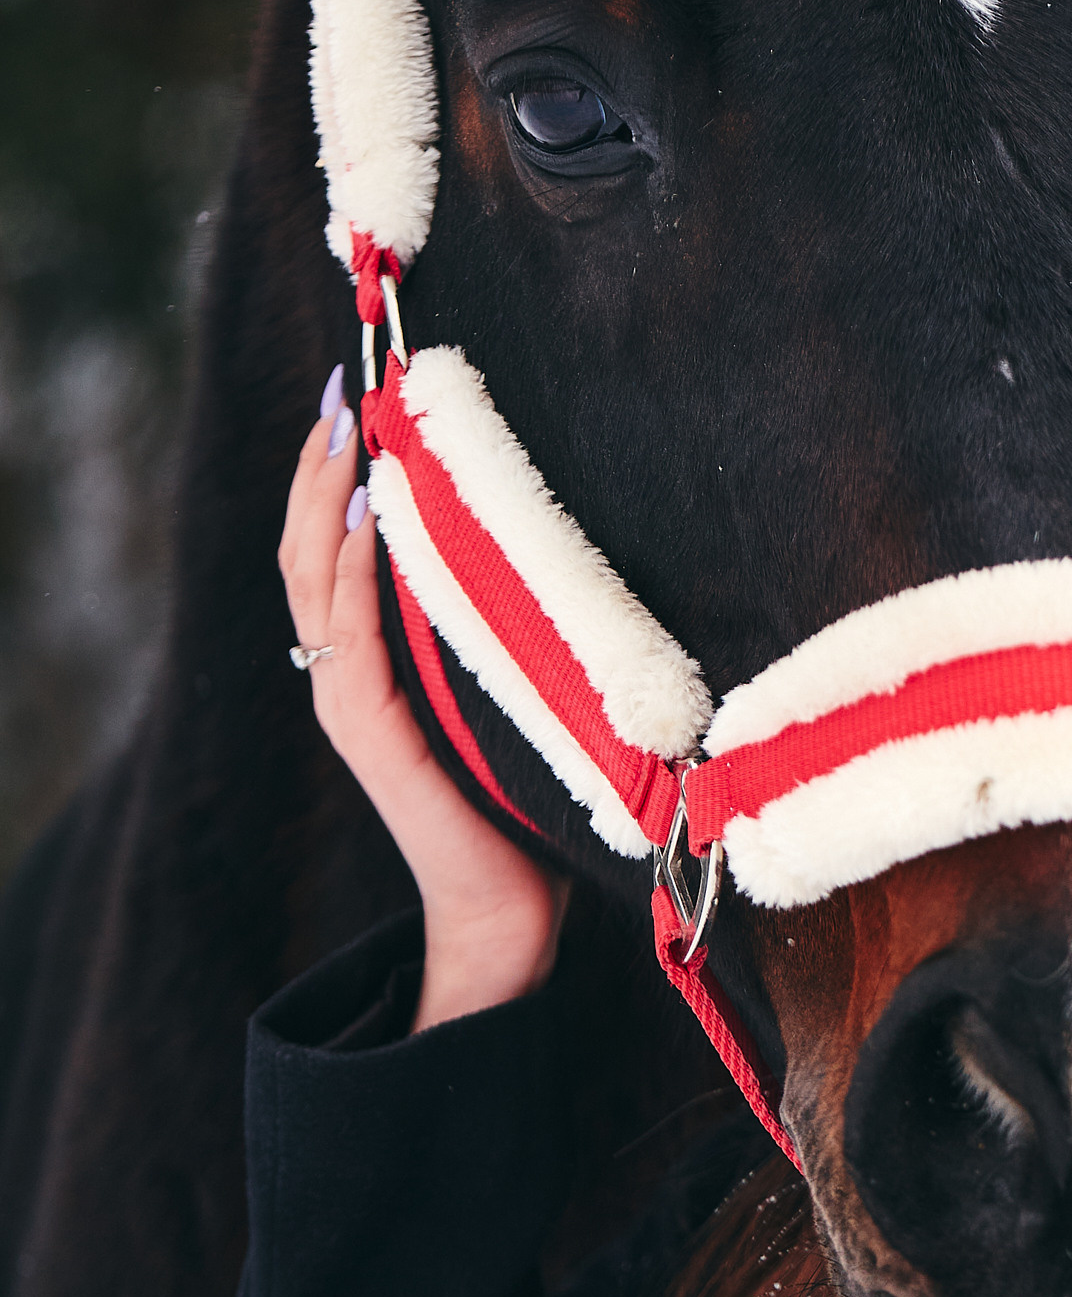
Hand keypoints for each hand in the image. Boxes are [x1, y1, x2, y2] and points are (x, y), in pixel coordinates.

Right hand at [279, 369, 568, 1032]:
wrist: (514, 910)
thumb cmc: (527, 805)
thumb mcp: (511, 698)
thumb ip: (494, 643)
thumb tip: (534, 560)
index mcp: (377, 667)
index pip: (338, 554)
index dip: (339, 478)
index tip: (363, 400)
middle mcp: (349, 678)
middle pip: (312, 553)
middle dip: (322, 466)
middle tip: (343, 386)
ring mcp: (353, 706)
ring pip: (317, 583)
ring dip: (328, 500)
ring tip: (344, 430)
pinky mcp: (375, 736)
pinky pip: (351, 639)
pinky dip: (353, 572)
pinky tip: (369, 515)